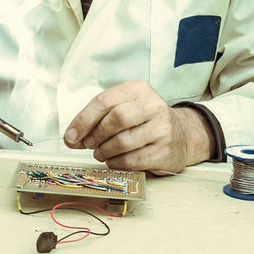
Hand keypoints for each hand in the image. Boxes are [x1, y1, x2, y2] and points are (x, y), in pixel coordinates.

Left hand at [63, 81, 211, 172]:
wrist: (182, 136)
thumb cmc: (144, 121)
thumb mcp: (124, 108)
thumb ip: (98, 120)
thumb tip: (71, 138)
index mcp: (138, 89)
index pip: (104, 101)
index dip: (83, 120)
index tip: (71, 136)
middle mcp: (153, 105)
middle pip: (115, 119)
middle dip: (95, 135)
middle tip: (87, 145)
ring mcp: (162, 128)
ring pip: (123, 142)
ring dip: (104, 151)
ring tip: (100, 153)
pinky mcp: (165, 150)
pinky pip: (133, 160)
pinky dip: (116, 163)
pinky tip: (113, 160)